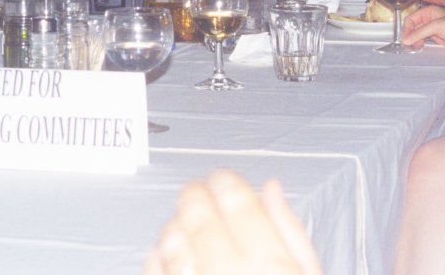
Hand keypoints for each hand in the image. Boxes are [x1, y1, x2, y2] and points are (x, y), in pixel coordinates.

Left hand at [144, 170, 321, 274]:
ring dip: (175, 223)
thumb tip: (272, 189)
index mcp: (272, 264)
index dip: (226, 181)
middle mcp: (231, 273)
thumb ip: (290, 231)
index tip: (224, 179)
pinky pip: (154, 270)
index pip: (238, 201)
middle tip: (198, 192)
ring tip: (186, 225)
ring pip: (171, 239)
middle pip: (198, 214)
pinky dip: (158, 256)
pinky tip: (169, 256)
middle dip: (195, 194)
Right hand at [401, 7, 444, 53]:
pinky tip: (419, 46)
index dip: (407, 28)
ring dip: (414, 40)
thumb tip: (405, 40)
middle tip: (409, 44)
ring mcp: (432, 29)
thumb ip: (419, 33)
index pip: (411, 19)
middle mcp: (428, 19)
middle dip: (410, 35)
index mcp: (428, 12)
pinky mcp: (435, 37)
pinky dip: (419, 43)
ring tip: (415, 46)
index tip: (405, 38)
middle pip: (412, 27)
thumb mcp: (436, 26)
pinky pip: (422, 40)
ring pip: (416, 34)